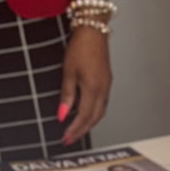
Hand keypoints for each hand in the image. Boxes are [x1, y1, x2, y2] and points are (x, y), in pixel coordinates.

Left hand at [59, 26, 110, 144]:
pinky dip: (94, 113)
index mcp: (93, 88)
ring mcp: (107, 85)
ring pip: (100, 112)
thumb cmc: (80, 47)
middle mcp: (103, 89)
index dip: (75, 130)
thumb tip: (62, 115)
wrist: (93, 31)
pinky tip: (86, 114)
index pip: (84, 116)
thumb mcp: (68, 72)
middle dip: (82, 131)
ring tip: (76, 131)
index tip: (65, 138)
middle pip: (94, 118)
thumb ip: (67, 96)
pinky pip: (102, 103)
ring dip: (89, 124)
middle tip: (69, 139)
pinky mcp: (107, 81)